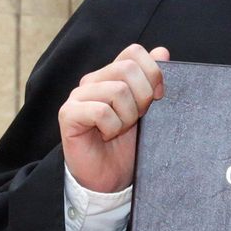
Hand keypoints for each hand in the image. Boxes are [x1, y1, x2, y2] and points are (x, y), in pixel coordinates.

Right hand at [59, 44, 169, 192]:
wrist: (110, 179)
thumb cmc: (128, 145)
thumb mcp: (149, 111)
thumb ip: (153, 80)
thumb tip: (162, 51)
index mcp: (112, 75)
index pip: (133, 52)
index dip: (152, 73)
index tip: (158, 98)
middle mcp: (93, 81)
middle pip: (127, 69)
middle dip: (143, 97)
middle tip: (138, 118)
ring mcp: (78, 96)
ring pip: (117, 90)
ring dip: (128, 117)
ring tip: (121, 130)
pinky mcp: (69, 114)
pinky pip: (101, 111)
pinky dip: (112, 127)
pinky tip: (107, 136)